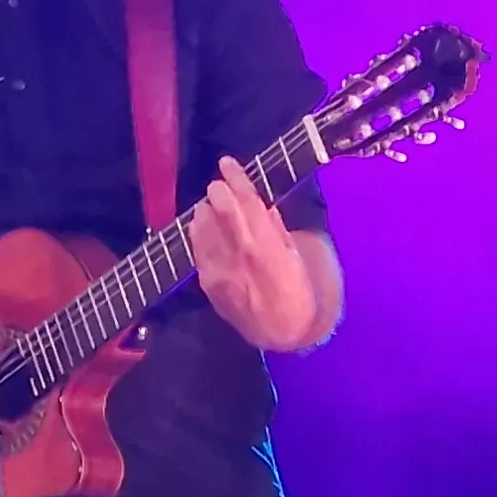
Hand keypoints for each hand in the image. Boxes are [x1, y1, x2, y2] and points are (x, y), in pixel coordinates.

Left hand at [188, 156, 323, 351]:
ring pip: (203, 228)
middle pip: (221, 213)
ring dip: (206, 211)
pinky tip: (206, 227)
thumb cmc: (297, 293)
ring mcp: (219, 271)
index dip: (236, 180)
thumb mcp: (298, 259)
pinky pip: (198, 248)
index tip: (227, 163)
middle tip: (218, 182)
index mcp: (268, 250)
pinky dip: (201, 232)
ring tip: (212, 204)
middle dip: (217, 192)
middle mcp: (240, 258)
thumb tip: (262, 207)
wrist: (280, 333)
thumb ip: (278, 232)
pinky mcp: (207, 282)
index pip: (248, 205)